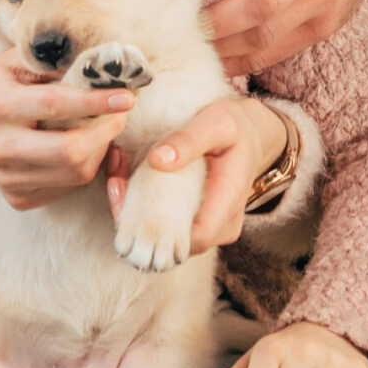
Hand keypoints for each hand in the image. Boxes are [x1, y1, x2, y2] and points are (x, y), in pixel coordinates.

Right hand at [0, 47, 131, 207]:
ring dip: (99, 149)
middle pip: (69, 152)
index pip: (55, 106)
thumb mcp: (14, 61)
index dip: (95, 102)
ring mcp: (6, 177)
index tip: (126, 97)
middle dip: (105, 132)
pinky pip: (67, 186)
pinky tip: (80, 146)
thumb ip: (53, 63)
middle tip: (119, 114)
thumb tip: (101, 65)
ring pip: (74, 173)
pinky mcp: (16, 197)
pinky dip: (83, 166)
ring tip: (101, 126)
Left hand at [103, 95, 287, 252]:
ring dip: (140, 217)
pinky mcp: (202, 223)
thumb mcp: (215, 123)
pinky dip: (148, 213)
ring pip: (169, 240)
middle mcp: (223, 225)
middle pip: (174, 244)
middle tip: (115, 182)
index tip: (127, 193)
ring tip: (118, 180)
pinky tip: (129, 185)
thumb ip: (189, 140)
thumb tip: (158, 160)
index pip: (192, 239)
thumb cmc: (234, 128)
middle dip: (139, 222)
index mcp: (229, 203)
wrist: (251, 135)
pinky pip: (172, 229)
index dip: (155, 230)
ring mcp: (214, 228)